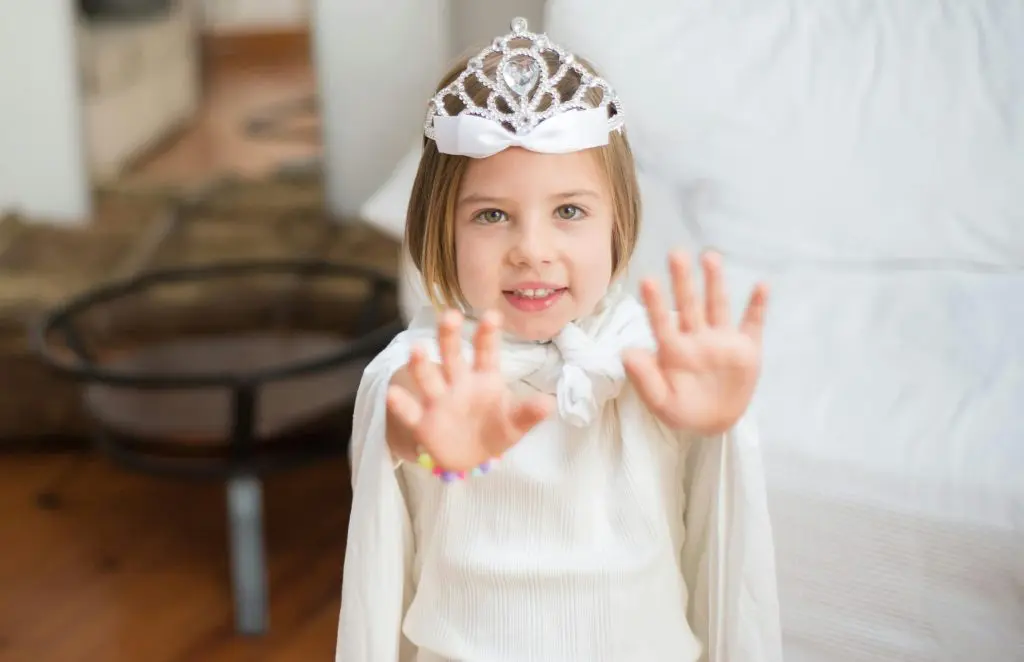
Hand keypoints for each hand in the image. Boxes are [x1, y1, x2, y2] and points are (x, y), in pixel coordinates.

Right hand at [385, 309, 551, 471]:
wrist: (471, 457)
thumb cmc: (496, 429)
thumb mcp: (516, 423)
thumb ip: (529, 413)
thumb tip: (550, 404)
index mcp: (484, 378)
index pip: (486, 352)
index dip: (487, 334)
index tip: (491, 315)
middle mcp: (459, 383)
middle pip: (452, 355)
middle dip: (449, 336)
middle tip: (449, 315)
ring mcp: (439, 400)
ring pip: (429, 377)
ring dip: (421, 364)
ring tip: (417, 349)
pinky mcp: (423, 422)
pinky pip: (411, 411)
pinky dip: (402, 404)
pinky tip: (394, 393)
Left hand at [623, 250, 767, 434]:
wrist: (715, 423)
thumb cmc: (682, 410)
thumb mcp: (661, 402)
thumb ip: (644, 379)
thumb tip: (626, 353)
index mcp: (673, 350)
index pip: (661, 322)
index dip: (655, 303)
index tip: (647, 280)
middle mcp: (696, 338)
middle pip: (688, 304)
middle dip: (682, 280)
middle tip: (676, 253)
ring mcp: (722, 340)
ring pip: (717, 305)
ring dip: (715, 282)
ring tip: (710, 257)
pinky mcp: (746, 348)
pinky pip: (753, 323)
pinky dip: (757, 305)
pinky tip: (761, 285)